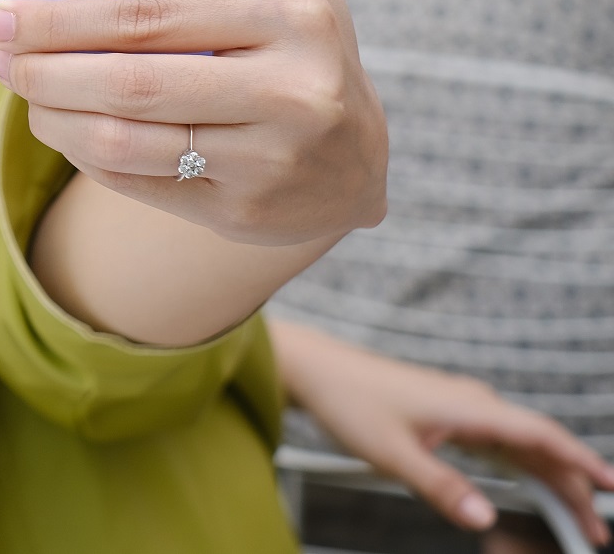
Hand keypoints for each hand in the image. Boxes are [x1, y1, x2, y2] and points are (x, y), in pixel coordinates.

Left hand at [0, 0, 388, 245]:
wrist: (358, 167)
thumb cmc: (312, 40)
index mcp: (295, 21)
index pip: (152, 18)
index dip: (62, 19)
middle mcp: (289, 96)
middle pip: (129, 84)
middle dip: (42, 67)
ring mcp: (265, 162)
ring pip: (123, 140)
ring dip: (49, 113)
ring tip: (16, 85)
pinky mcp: (241, 213)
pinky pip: (134, 182)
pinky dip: (81, 151)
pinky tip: (57, 122)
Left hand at [275, 320, 613, 541]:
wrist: (314, 369)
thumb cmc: (348, 400)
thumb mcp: (393, 454)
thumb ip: (442, 489)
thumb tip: (485, 520)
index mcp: (471, 407)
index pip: (544, 436)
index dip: (583, 463)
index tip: (611, 488)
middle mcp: (475, 403)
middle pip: (541, 446)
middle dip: (573, 487)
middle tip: (596, 529)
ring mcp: (463, 407)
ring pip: (522, 446)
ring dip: (550, 479)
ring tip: (575, 517)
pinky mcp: (448, 414)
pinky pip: (500, 443)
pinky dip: (523, 467)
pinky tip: (533, 485)